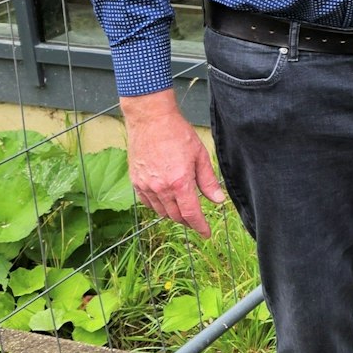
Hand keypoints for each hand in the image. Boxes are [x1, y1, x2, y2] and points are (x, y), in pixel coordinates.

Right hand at [120, 90, 226, 237]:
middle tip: (196, 220)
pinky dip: (157, 207)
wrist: (151, 120)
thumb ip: (208, 180)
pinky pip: (147, 203)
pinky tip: (165, 202)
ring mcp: (146, 185)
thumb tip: (217, 200)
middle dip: (188, 221)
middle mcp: (161, 188)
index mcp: (180, 182)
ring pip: (161, 211)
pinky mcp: (135, 181)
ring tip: (182, 211)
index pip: (191, 214)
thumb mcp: (200, 155)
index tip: (206, 233)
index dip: (200, 227)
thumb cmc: (177, 133)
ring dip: (173, 215)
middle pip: (175, 216)